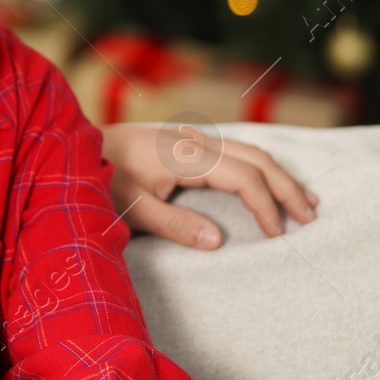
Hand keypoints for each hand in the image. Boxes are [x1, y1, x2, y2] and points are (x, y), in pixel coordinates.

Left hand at [100, 122, 318, 248]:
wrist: (68, 148)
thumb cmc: (95, 180)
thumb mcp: (130, 208)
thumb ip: (173, 224)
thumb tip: (218, 241)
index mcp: (184, 154)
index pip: (242, 176)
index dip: (265, 205)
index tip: (276, 235)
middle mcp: (191, 139)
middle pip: (255, 158)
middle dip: (287, 187)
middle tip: (311, 218)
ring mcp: (187, 137)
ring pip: (247, 150)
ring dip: (277, 175)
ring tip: (304, 201)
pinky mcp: (181, 142)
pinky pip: (232, 150)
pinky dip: (257, 167)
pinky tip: (267, 182)